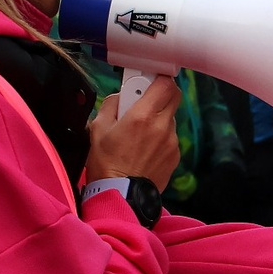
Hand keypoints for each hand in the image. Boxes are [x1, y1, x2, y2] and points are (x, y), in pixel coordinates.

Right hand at [86, 73, 177, 189]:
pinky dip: (160, 135)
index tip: (146, 80)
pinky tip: (144, 147)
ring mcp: (171, 141)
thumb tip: (119, 97)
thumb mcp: (97, 129)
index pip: (165, 83)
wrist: (122, 196)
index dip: (157, 77)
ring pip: (170, 117)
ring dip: (158, 116)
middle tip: (143, 100)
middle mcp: (162, 126)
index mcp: (142, 116)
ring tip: (139, 131)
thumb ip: (110, 104)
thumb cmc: (106, 165)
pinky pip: (170, 136)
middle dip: (160, 93)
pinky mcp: (175, 155)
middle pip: (174, 96)